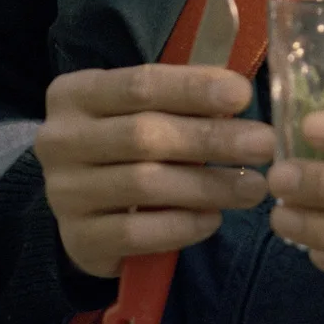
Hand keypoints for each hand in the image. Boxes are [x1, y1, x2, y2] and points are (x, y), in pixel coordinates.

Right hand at [35, 64, 273, 279]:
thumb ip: (180, 99)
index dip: (193, 88)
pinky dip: (182, 225)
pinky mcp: (77, 238)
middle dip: (212, 138)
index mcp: (75, 93)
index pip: (140, 84)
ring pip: (145, 185)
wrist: (83, 207)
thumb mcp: (142, 111)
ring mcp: (64, 192)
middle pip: (145, 134)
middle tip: (264, 145)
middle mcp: (59, 140)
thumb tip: (238, 93)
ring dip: (208, 186)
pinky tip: (213, 219)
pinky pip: (137, 233)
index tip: (243, 94)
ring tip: (254, 187)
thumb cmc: (125, 145)